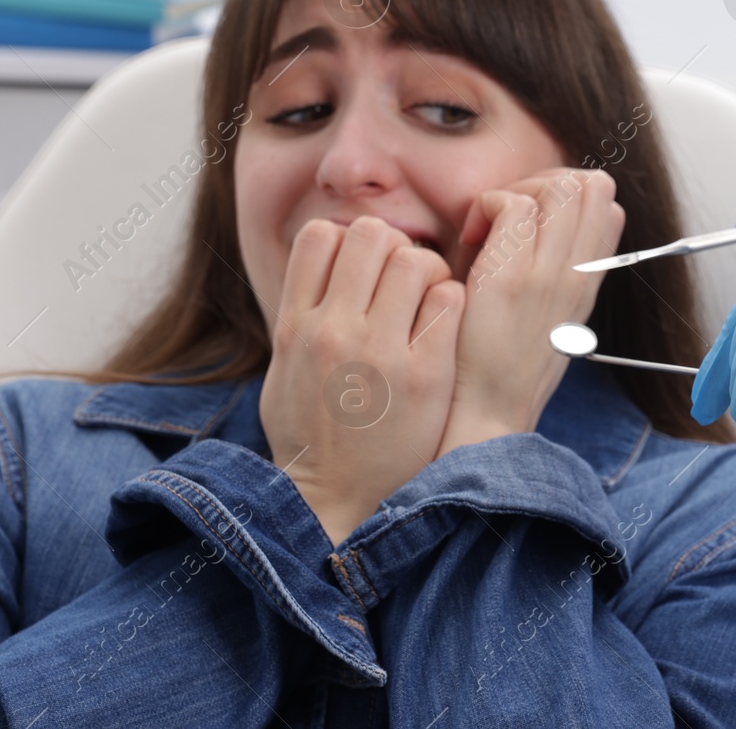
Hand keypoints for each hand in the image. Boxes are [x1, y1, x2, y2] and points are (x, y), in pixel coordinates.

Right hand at [260, 216, 463, 544]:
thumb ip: (300, 313)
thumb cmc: (310, 433)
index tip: (365, 265)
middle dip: (394, 246)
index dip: (349, 238)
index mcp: (296, 324)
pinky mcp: (425, 375)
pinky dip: (452, 302)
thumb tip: (323, 263)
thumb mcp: (284, 367)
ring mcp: (381, 351)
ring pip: (416, 259)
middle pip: (372, 234)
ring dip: (429, 271)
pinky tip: (445, 326)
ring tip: (429, 299)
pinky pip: (449, 300)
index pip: (321, 236)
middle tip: (405, 278)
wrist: (334, 501)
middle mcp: (334, 330)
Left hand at [438, 168, 625, 453]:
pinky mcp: (511, 277)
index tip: (531, 223)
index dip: (567, 195)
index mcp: (588, 282)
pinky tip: (470, 241)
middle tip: (507, 218)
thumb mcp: (550, 318)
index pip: (606, 205)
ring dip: (515, 192)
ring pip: (558, 186)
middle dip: (543, 182)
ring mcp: (548, 274)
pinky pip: (511, 203)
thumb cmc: (502, 366)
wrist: (488, 415)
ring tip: (488, 229)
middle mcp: (578, 274)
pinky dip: (485, 207)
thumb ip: (557, 274)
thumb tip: (544, 228)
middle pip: (590, 184)